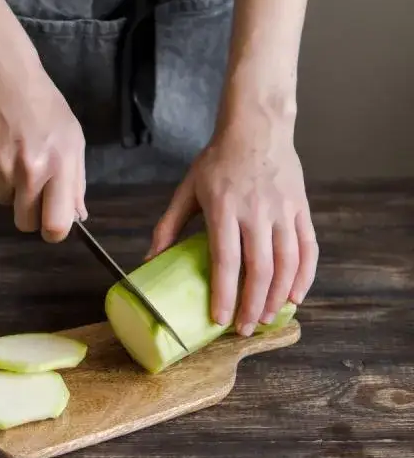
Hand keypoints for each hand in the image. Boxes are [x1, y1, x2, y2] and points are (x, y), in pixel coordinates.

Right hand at [0, 48, 87, 242]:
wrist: (3, 77)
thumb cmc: (45, 107)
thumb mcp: (72, 140)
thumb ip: (75, 182)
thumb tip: (77, 217)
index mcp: (57, 166)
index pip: (55, 224)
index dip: (54, 231)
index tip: (52, 226)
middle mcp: (27, 172)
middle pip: (25, 223)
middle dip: (30, 214)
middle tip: (33, 189)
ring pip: (5, 201)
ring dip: (11, 188)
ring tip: (15, 155)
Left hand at [146, 101, 318, 336]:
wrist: (256, 128)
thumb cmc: (217, 161)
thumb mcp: (187, 190)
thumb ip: (168, 226)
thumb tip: (148, 261)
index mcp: (224, 208)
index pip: (225, 260)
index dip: (224, 293)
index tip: (219, 319)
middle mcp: (256, 212)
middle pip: (258, 268)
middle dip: (252, 305)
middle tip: (244, 329)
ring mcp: (283, 211)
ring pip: (286, 263)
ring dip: (277, 296)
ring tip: (267, 318)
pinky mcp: (301, 209)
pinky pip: (308, 249)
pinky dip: (305, 276)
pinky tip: (295, 296)